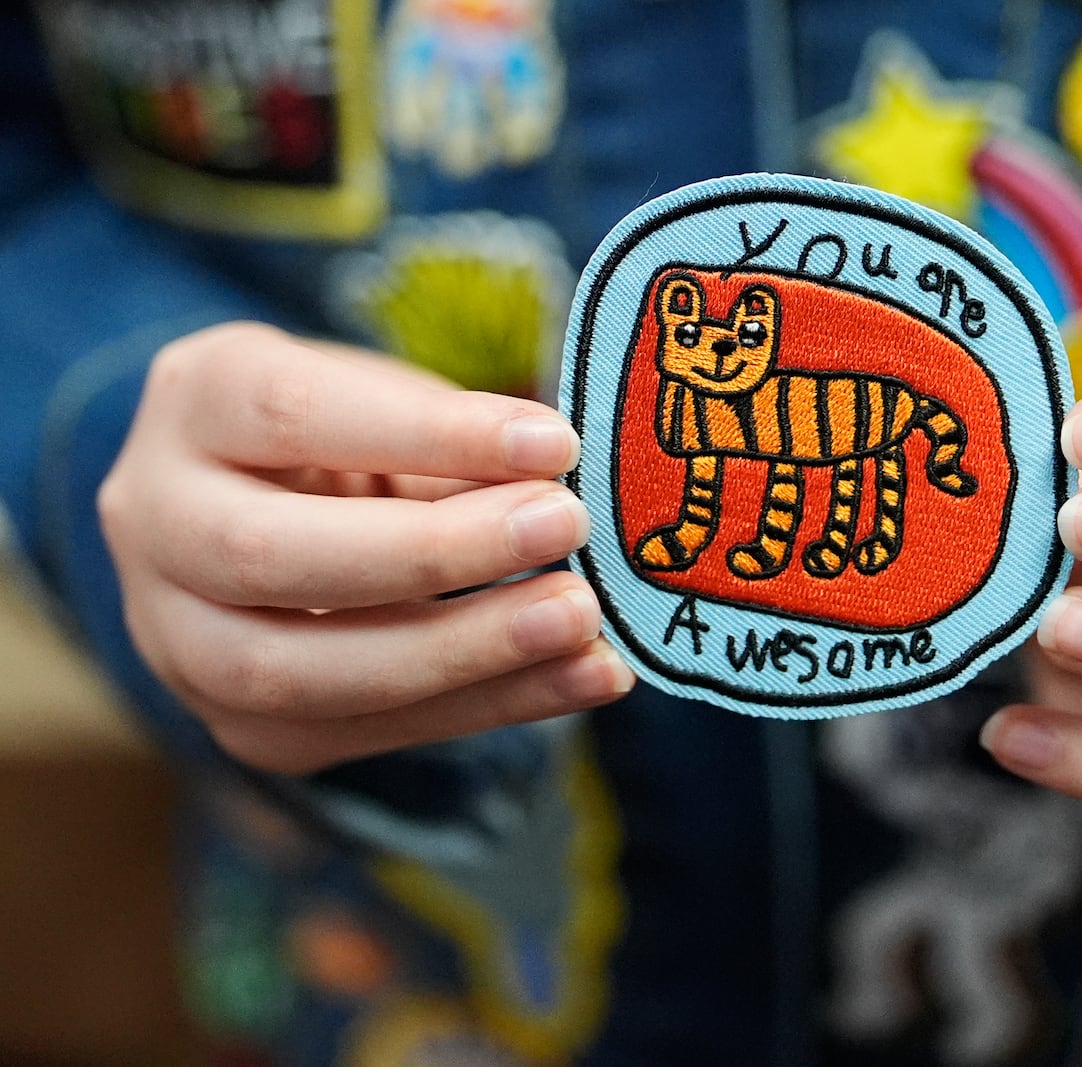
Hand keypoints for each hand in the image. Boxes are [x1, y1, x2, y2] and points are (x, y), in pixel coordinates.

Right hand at [99, 323, 633, 774]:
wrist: (265, 513)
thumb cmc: (349, 435)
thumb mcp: (393, 404)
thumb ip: (455, 443)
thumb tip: (556, 481)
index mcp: (194, 400)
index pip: (295, 414)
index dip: (432, 432)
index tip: (555, 443)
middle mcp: (153, 520)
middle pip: (269, 554)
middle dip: (435, 551)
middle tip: (564, 528)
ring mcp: (176, 638)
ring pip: (296, 674)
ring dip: (462, 655)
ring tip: (582, 629)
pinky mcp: (242, 724)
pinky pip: (357, 733)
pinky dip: (486, 708)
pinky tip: (584, 679)